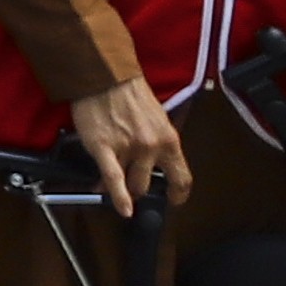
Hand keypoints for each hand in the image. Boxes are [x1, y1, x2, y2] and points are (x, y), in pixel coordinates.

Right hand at [75, 72, 192, 220]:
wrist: (105, 76)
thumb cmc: (129, 93)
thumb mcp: (157, 118)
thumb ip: (157, 142)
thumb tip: (151, 163)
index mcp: (168, 139)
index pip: (181, 177)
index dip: (179, 194)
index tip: (175, 200)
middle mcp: (151, 147)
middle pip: (148, 185)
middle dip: (140, 190)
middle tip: (134, 190)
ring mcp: (128, 149)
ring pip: (129, 184)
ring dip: (123, 189)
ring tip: (117, 189)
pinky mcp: (104, 148)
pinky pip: (112, 179)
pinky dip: (118, 198)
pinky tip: (122, 209)